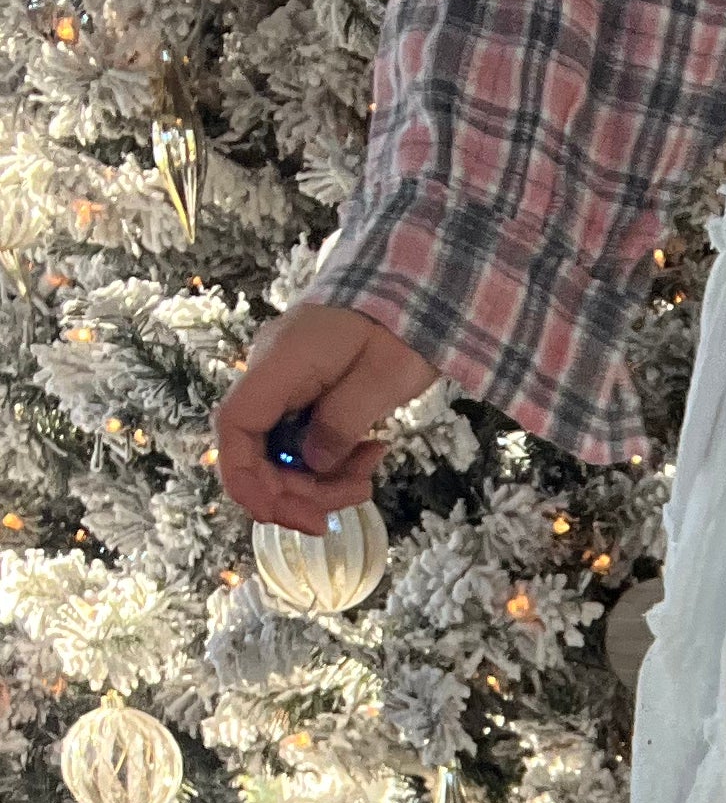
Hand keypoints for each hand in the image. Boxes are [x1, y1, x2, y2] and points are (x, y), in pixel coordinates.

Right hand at [214, 301, 439, 532]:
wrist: (413, 287)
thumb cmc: (401, 324)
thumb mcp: (382, 378)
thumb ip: (342, 424)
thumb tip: (313, 465)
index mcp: (281, 363)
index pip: (235, 426)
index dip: (245, 478)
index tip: (278, 514)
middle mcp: (272, 373)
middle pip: (256, 451)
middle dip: (297, 491)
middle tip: (352, 501)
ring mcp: (286, 383)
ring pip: (281, 452)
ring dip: (321, 481)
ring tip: (369, 475)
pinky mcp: (305, 392)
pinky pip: (303, 439)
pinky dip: (332, 462)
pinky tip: (369, 455)